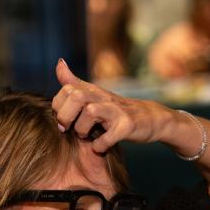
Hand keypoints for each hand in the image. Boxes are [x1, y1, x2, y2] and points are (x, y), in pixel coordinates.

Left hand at [52, 59, 171, 152]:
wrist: (151, 118)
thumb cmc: (117, 110)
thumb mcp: (95, 95)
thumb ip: (75, 83)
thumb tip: (59, 63)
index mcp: (93, 91)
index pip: (67, 89)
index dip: (58, 105)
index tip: (62, 119)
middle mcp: (104, 97)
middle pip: (76, 96)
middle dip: (66, 116)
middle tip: (68, 129)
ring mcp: (117, 111)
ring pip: (90, 112)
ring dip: (82, 129)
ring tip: (85, 136)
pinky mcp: (127, 126)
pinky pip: (107, 137)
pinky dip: (100, 145)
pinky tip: (100, 146)